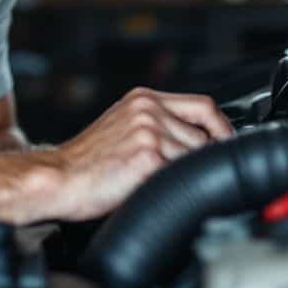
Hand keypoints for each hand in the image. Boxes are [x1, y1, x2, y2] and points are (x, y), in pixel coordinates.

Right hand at [49, 87, 232, 220]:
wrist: (60, 178)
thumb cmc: (89, 162)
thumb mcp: (124, 126)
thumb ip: (157, 122)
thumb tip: (199, 137)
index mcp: (143, 99)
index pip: (203, 105)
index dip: (222, 127)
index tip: (227, 143)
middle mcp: (148, 110)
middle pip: (204, 135)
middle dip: (201, 158)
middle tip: (189, 175)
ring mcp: (149, 131)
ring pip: (195, 157)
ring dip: (184, 174)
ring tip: (156, 182)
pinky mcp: (148, 157)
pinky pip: (181, 173)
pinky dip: (173, 185)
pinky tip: (151, 188)